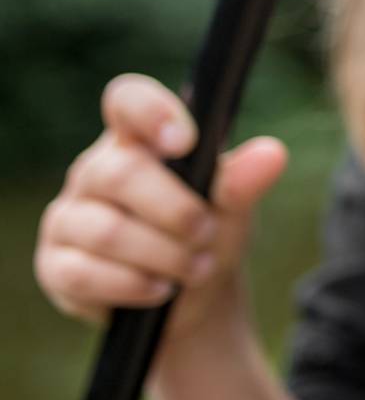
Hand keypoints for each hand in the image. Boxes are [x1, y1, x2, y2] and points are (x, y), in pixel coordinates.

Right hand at [34, 73, 288, 340]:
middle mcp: (94, 172)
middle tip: (208, 232)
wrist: (190, 298)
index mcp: (136, 141)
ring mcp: (69, 219)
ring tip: (198, 267)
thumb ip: (243, 181)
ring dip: (166, 255)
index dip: (151, 112)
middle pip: (122, 174)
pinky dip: (135, 285)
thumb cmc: (207, 234)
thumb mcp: (232, 208)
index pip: (127, 100)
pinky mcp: (57, 266)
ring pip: (108, 231)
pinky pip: (86, 275)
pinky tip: (161, 289)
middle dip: (177, 211)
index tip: (186, 142)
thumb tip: (273, 154)